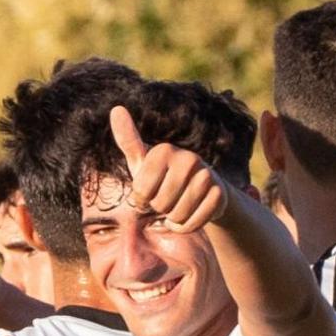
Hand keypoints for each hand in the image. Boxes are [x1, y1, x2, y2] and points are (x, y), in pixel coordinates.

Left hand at [111, 105, 227, 232]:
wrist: (198, 188)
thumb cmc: (162, 175)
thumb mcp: (142, 161)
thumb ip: (128, 140)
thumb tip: (116, 109)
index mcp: (164, 150)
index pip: (141, 192)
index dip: (141, 199)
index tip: (149, 190)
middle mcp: (188, 158)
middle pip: (160, 204)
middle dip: (159, 208)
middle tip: (166, 197)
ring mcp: (207, 176)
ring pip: (177, 214)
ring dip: (173, 218)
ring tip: (177, 205)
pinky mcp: (219, 194)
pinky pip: (193, 223)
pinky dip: (187, 226)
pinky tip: (188, 214)